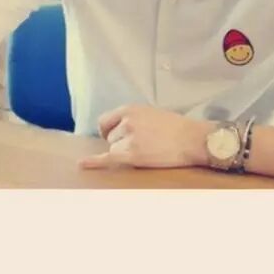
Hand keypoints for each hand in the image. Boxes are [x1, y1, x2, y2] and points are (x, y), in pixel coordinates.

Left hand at [79, 105, 212, 169]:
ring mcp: (128, 138)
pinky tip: (82, 164)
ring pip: (113, 149)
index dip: (109, 130)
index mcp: (129, 109)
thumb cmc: (175, 127)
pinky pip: (107, 158)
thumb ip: (132, 118)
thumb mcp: (151, 113)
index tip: (114, 136)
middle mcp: (125, 121)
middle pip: (110, 137)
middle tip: (142, 144)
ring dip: (125, 152)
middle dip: (121, 142)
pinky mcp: (132, 154)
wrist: (192, 139)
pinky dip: (93, 162)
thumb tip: (118, 128)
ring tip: (147, 150)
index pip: (105, 121)